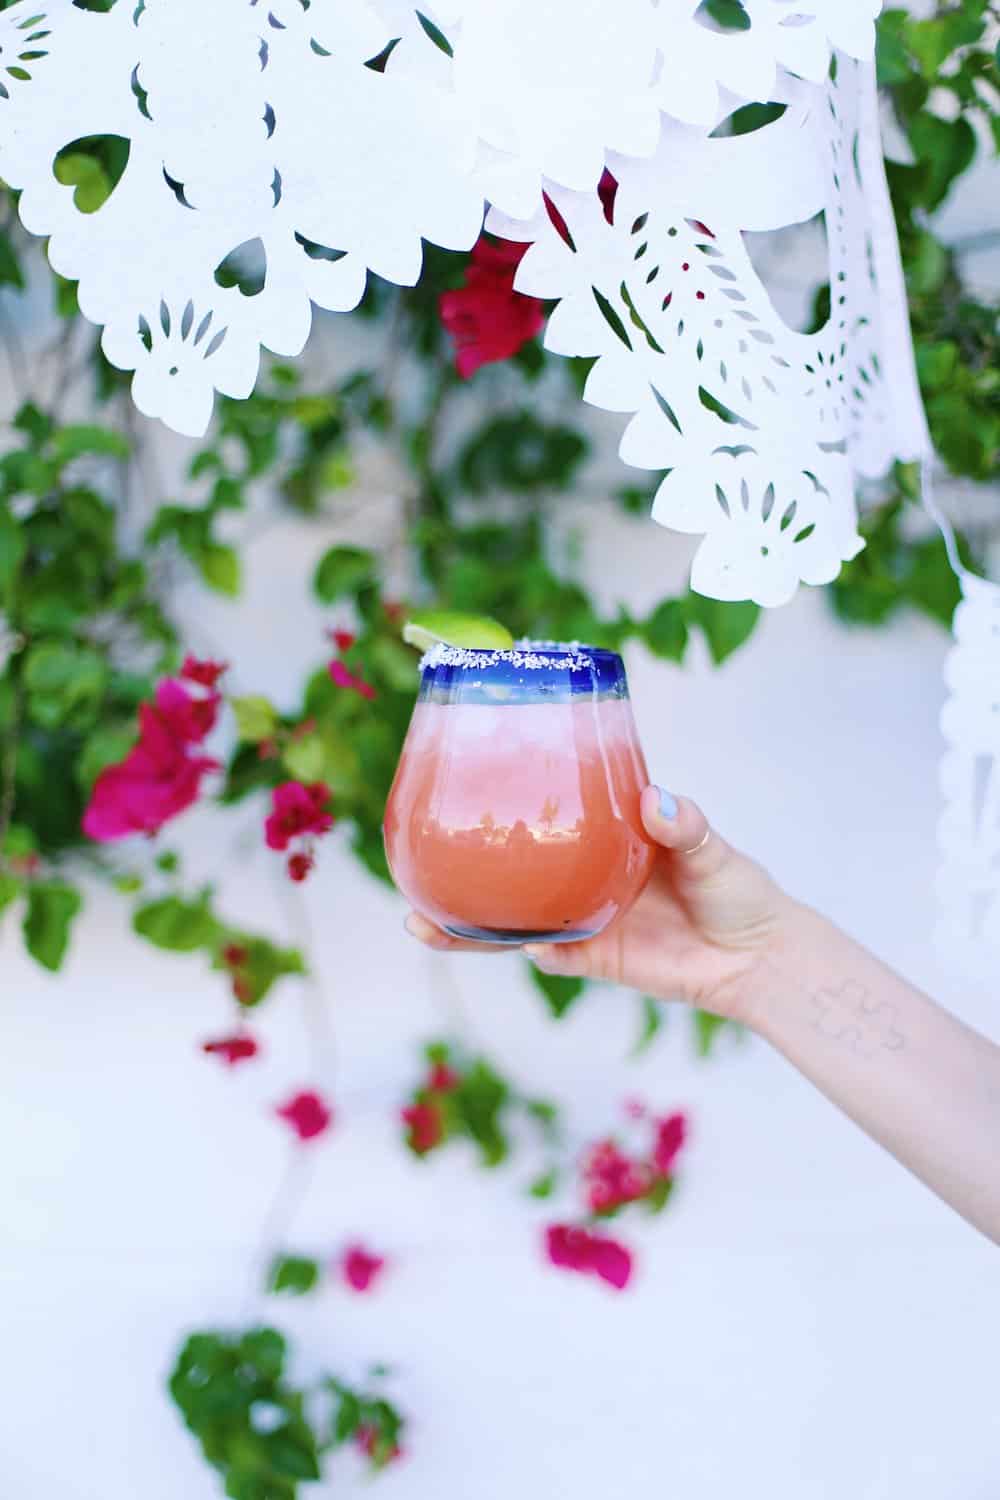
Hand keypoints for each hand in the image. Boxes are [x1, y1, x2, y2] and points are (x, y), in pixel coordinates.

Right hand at [404, 786, 798, 1025]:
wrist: (758, 959)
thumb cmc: (738, 890)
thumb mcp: (712, 848)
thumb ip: (684, 826)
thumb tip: (655, 801)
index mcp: (602, 836)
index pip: (543, 812)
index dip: (502, 802)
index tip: (456, 783)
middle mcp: (581, 874)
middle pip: (508, 872)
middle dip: (458, 872)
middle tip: (409, 866)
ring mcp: (583, 916)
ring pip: (513, 920)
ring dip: (470, 926)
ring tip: (423, 922)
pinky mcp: (596, 957)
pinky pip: (553, 955)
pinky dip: (534, 950)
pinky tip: (519, 943)